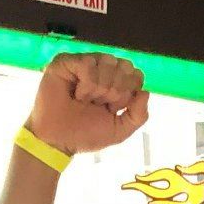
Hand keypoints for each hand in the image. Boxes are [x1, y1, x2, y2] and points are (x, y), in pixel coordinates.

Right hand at [27, 52, 149, 156]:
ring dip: (99, 89)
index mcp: (115, 82)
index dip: (127, 93)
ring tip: (85, 100)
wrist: (58, 142)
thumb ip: (139, 115)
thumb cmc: (85, 134)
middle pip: (125, 66)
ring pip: (108, 62)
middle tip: (97, 105)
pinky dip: (86, 84)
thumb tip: (145, 92)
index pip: (136, 75)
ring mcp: (84, 63)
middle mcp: (101, 69)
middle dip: (115, 92)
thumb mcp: (119, 130)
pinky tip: (76, 94)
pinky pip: (88, 63)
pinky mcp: (66, 61)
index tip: (112, 109)